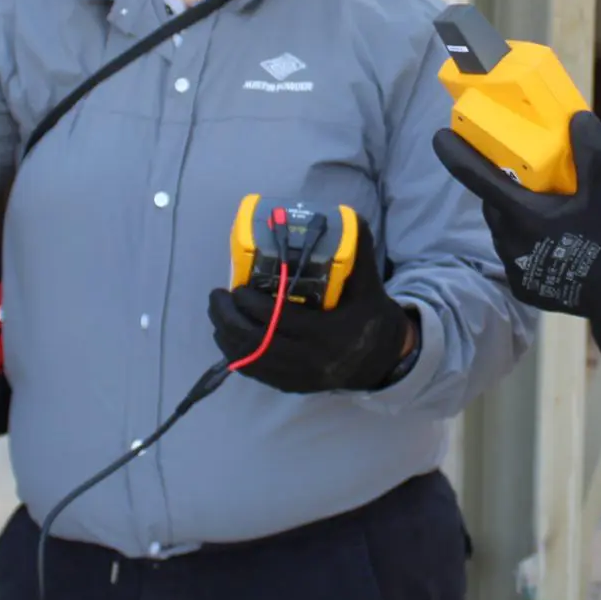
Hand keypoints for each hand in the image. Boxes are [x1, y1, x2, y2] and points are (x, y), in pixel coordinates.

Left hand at [207, 214, 417, 393]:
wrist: (383, 359)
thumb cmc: (371, 316)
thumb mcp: (369, 284)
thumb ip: (357, 250)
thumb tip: (343, 213)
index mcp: (329, 334)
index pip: (280, 321)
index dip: (252, 305)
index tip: (238, 287)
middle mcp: (311, 361)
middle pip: (257, 342)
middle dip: (229, 319)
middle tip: (218, 297)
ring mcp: (299, 377)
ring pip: (251, 360)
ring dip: (227, 336)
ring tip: (217, 312)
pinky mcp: (291, 386)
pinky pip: (255, 373)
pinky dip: (235, 354)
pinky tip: (227, 335)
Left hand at [430, 111, 600, 337]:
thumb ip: (590, 150)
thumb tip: (576, 118)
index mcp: (523, 214)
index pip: (477, 178)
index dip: (456, 155)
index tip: (439, 137)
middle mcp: (510, 242)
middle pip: (495, 203)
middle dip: (506, 188)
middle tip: (536, 180)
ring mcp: (515, 269)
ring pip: (505, 230)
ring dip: (518, 217)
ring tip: (553, 213)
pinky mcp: (524, 289)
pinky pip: (517, 256)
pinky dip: (528, 243)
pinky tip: (557, 242)